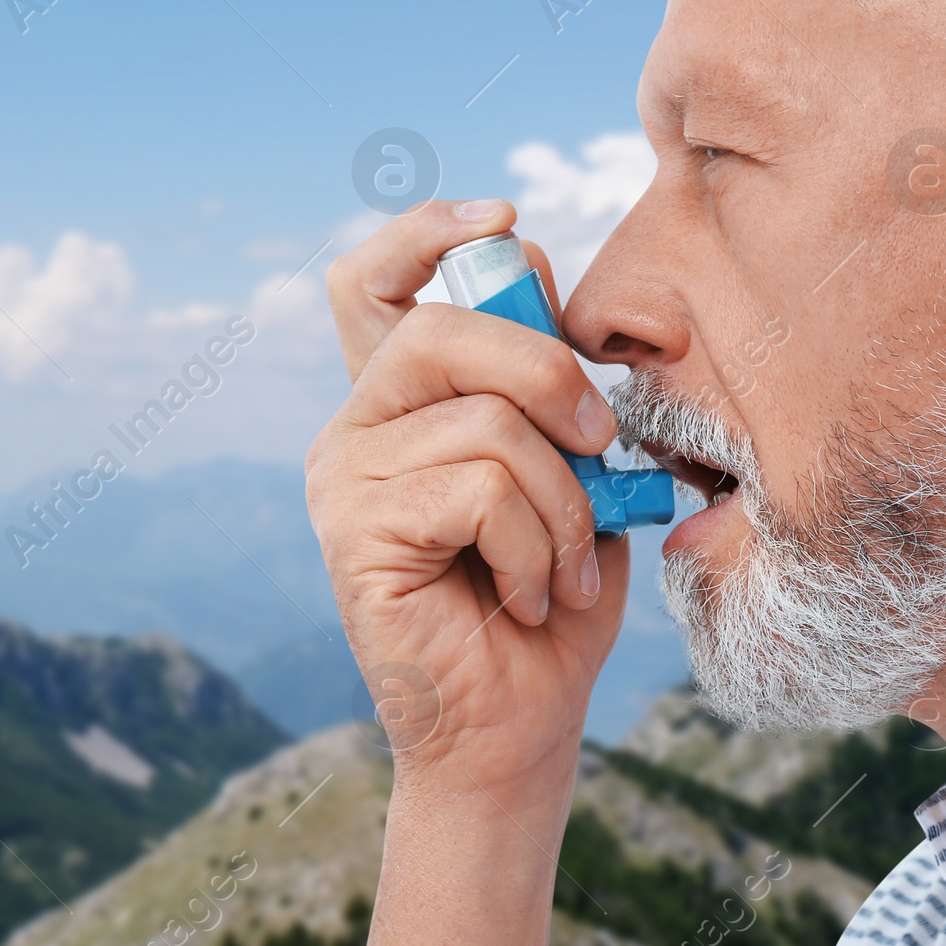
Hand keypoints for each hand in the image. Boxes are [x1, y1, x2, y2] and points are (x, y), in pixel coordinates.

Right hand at [306, 198, 630, 796]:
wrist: (521, 724)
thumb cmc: (550, 595)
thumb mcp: (570, 473)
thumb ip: (545, 385)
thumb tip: (531, 264)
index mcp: (403, 404)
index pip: (374, 282)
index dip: (428, 232)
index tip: (507, 221)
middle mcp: (355, 429)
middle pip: (444, 328)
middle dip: (552, 375)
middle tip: (604, 449)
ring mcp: (342, 481)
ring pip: (487, 425)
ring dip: (563, 505)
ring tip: (565, 568)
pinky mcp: (351, 536)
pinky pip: (478, 490)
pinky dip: (536, 546)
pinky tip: (528, 594)